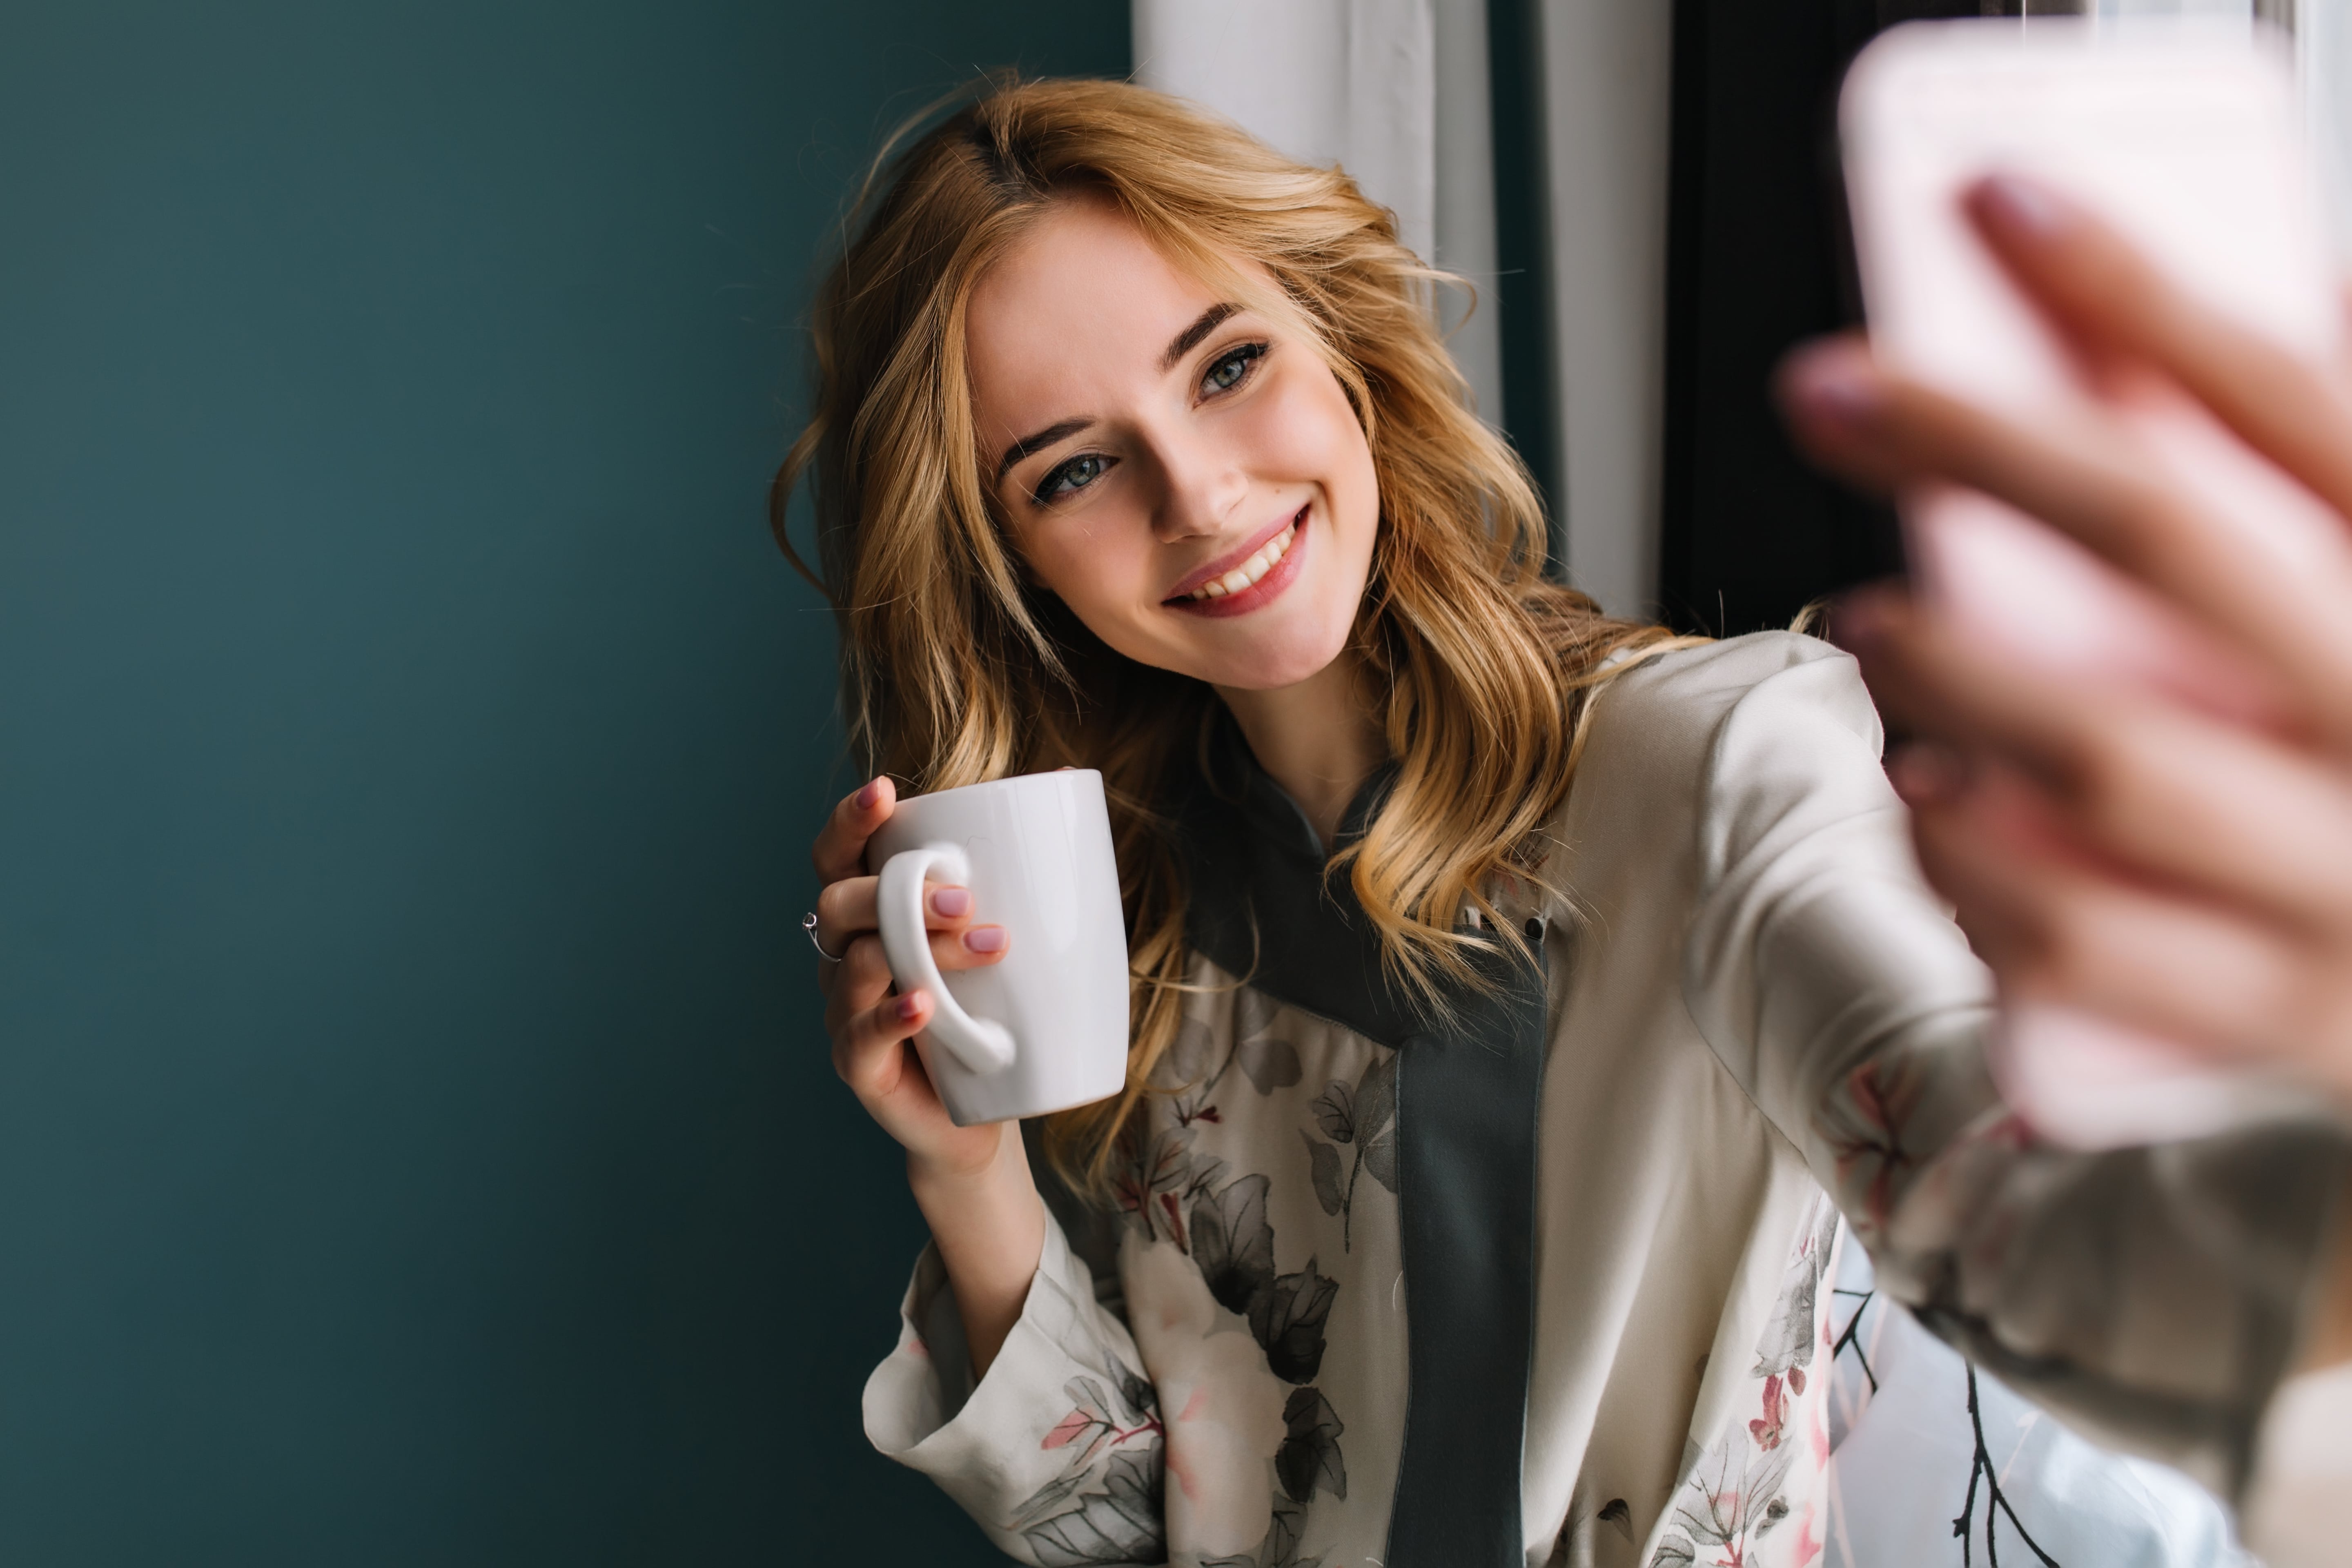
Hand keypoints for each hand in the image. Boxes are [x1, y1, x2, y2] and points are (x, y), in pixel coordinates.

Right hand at [813, 776, 1044, 1373]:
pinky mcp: (859, 1067)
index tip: (887, 791)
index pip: (837, 857)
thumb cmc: (990, 1014)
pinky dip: (893, 1016)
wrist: (982, 1113)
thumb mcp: (998, 946)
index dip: (851, 822)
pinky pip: (861, 1036)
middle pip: (839, 903)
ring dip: (923, 949)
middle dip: (899, 891)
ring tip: (988, 948)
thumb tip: (1070, 812)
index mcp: (870, 917)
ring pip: (858, 962)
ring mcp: (845, 1013)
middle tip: (966, 901)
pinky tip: (924, 1005)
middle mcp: (844, 958)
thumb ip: (1010, 892)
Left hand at [1777, 174, 2351, 1103]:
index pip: (2295, 394)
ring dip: (1948, 670)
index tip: (2003, 200)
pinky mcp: (2285, 1007)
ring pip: (2105, 746)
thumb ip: (2344, 469)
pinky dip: (1973, 860)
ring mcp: (2349, 873)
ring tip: (1868, 619)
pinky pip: (2085, 933)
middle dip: (1975, 443)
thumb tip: (2295, 286)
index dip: (2142, 287)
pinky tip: (1920, 793)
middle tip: (1832, 389)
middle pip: (2164, 534)